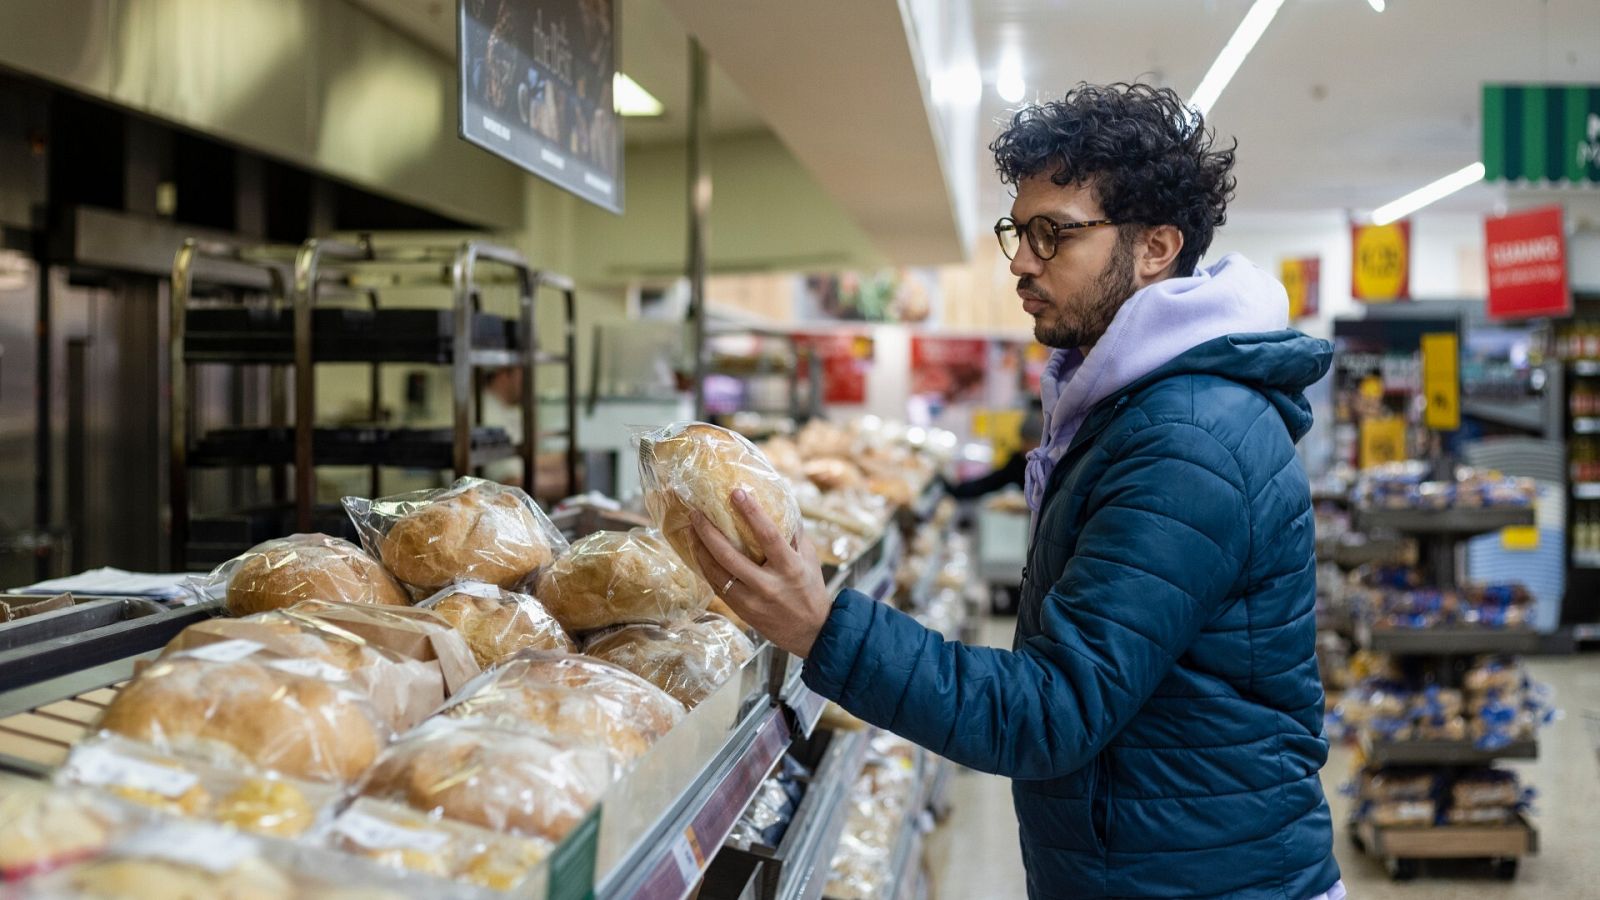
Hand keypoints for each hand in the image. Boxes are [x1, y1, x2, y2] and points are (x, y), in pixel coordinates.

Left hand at [687, 489, 832, 657]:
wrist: (810, 633)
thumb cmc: (811, 590)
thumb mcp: (809, 559)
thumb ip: (794, 533)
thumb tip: (779, 502)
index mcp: (790, 568)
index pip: (769, 536)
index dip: (752, 513)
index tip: (736, 493)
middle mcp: (769, 586)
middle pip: (730, 556)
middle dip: (709, 532)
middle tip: (696, 513)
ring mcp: (752, 601)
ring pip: (717, 573)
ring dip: (700, 550)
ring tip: (691, 530)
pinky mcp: (742, 611)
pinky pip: (717, 586)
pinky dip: (705, 568)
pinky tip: (698, 552)